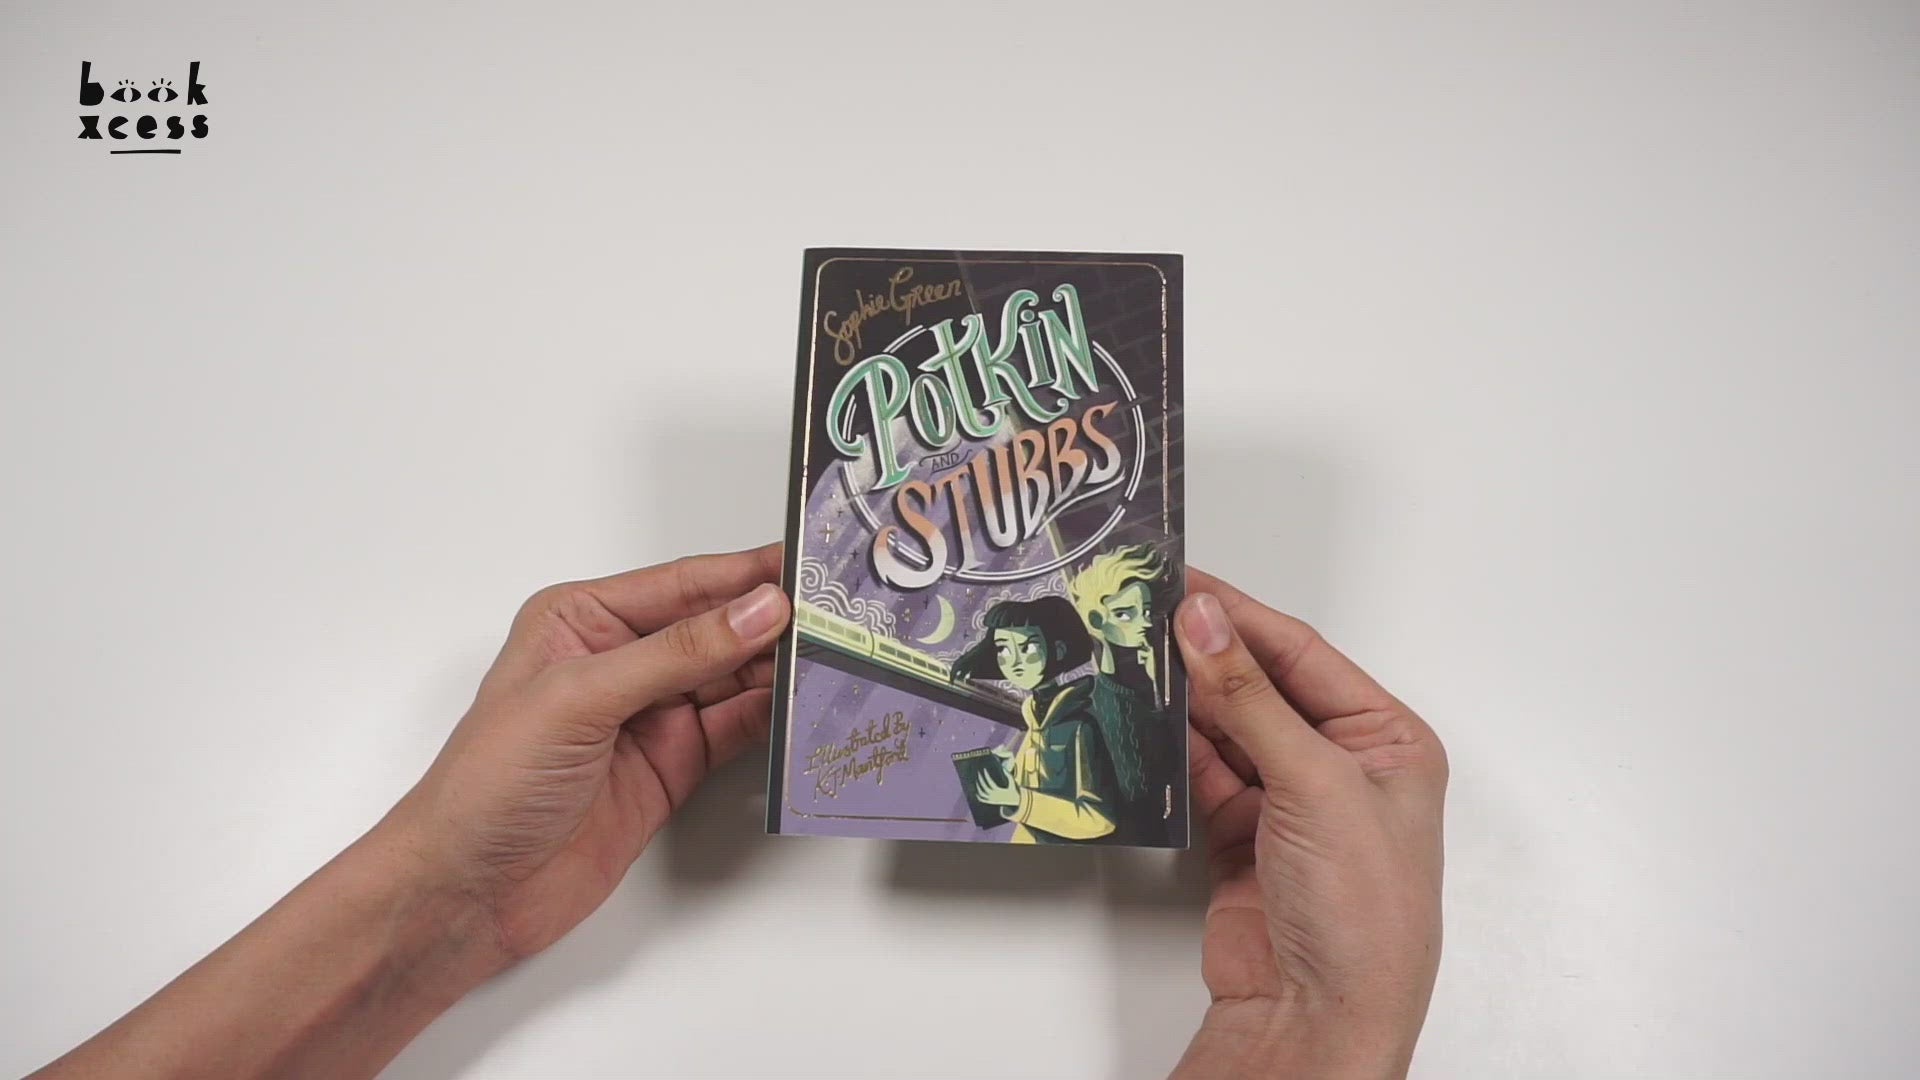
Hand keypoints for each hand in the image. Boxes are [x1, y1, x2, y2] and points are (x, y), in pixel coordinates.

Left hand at [30, 545, 793, 1079]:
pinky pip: (735, 731)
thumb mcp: (580, 698)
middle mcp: (620, 662)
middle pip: (717, 628)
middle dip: (776, 621)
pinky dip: (774, 720)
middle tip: (843, 613)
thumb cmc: (487, 785)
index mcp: (583, 620)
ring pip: (734, 679)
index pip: (683, 584)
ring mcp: (648, 717)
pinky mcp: (671, 768)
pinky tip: (808, 706)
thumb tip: (755, 611)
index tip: (807, 564)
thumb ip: (677, 653)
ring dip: (782, 670)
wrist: (468, 892)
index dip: (747, 574)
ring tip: (840, 655)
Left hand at [973, 766, 1020, 807]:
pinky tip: (976, 789)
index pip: (990, 782)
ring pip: (981, 793)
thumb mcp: (1012, 782)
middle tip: (979, 773)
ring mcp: (991, 799)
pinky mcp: (990, 802)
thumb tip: (1003, 768)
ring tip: (976, 780)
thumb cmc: (1012, 790)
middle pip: (984, 787)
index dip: (986, 775)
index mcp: (999, 791)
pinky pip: (982, 799)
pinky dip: (978, 794)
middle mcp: (994, 796)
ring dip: (978, 787)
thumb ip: (1008, 775)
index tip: (984, 769)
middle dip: (980, 779)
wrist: (1014, 801)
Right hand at [1169, 570, 1446, 1079]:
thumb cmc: (1365, 917)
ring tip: (1132, 660)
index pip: (1304, 656)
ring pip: (1226, 730)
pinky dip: (1171, 752)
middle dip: (1206, 655)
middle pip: (1261, 688)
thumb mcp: (1316, 784)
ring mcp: (1289, 805)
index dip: (1243, 617)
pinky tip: (1143, 723)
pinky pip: (1201, 776)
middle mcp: (1341, 767)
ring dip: (1184, 701)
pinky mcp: (1243, 838)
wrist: (1320, 1016)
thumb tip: (1207, 623)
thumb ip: (1252, 699)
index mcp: (1388, 741)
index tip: (1186, 584)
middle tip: (1143, 615)